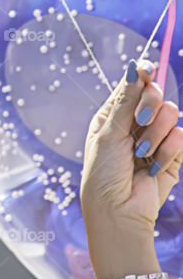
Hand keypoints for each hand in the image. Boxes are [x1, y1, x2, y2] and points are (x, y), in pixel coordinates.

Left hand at [80, 59, 182, 240]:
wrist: (118, 211)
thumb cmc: (103, 173)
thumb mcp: (109, 133)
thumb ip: (126, 101)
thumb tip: (135, 67)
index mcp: (113, 115)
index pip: (133, 86)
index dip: (142, 77)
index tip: (147, 71)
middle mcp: (135, 124)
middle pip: (155, 94)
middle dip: (150, 105)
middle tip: (141, 120)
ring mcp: (155, 138)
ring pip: (171, 113)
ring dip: (156, 134)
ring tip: (141, 153)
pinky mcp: (172, 154)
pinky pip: (181, 136)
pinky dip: (167, 151)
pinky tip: (152, 166)